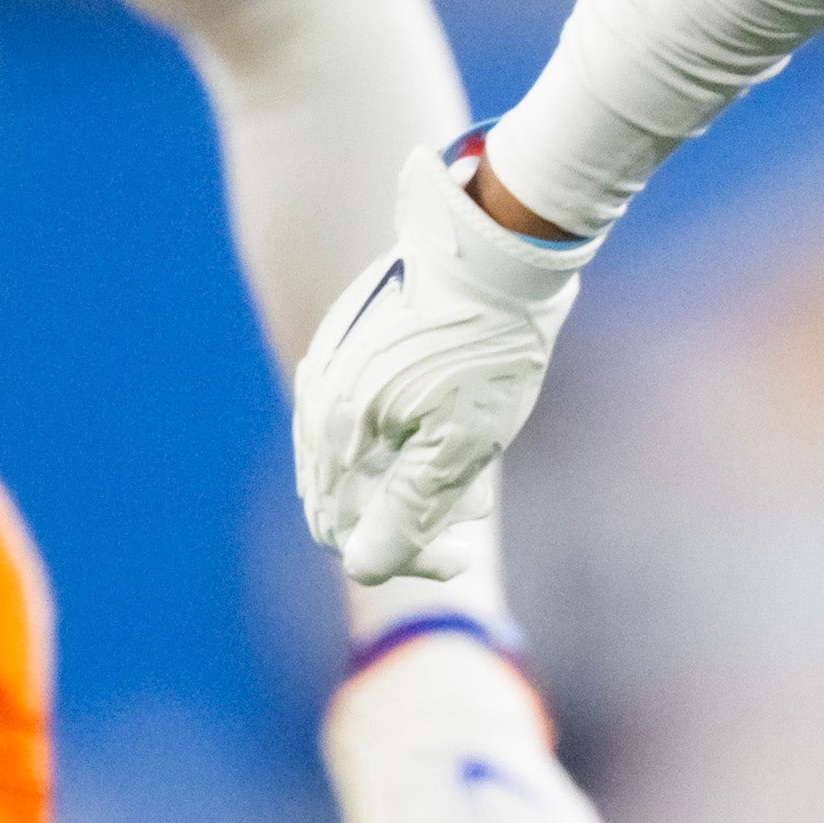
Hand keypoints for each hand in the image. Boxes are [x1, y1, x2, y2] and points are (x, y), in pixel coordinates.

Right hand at [294, 145, 597, 584]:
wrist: (502, 253)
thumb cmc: (486, 352)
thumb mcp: (457, 447)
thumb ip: (405, 511)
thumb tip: (363, 569)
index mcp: (334, 425)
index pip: (343, 525)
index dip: (402, 554)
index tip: (459, 557)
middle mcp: (321, 396)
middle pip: (350, 492)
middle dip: (411, 516)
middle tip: (472, 515)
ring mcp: (338, 365)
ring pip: (365, 453)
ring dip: (415, 481)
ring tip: (476, 486)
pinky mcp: (361, 343)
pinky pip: (373, 413)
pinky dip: (411, 440)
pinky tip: (460, 439)